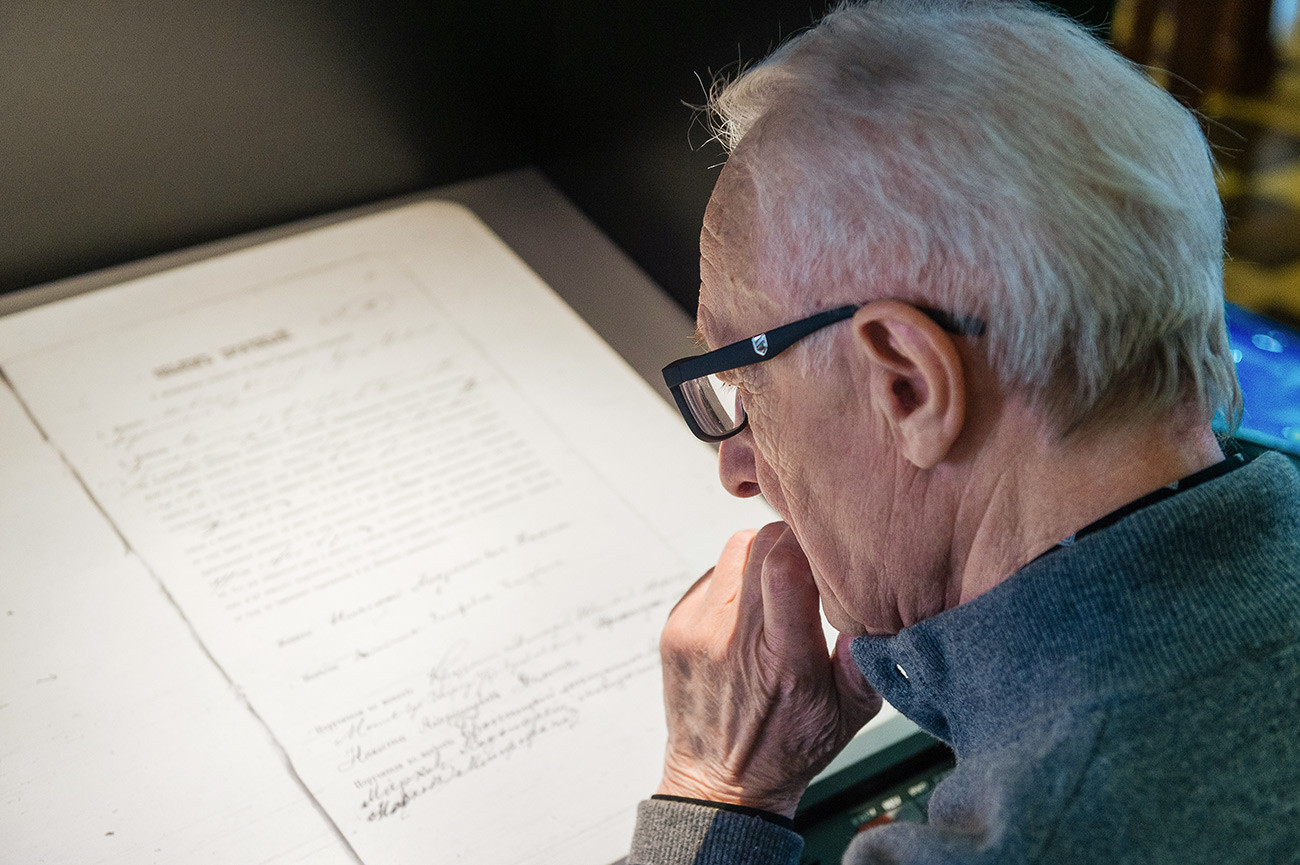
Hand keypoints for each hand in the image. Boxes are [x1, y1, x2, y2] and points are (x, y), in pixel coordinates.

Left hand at [656, 522, 881, 817]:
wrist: (718, 784)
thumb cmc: (788, 749)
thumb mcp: (849, 714)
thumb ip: (867, 660)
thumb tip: (875, 606)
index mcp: (783, 661)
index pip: (785, 568)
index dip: (809, 544)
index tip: (828, 551)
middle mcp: (732, 640)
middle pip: (763, 544)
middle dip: (793, 545)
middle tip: (809, 569)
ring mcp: (696, 630)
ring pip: (737, 550)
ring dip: (763, 559)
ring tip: (778, 594)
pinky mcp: (675, 626)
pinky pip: (714, 575)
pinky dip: (736, 583)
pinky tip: (748, 617)